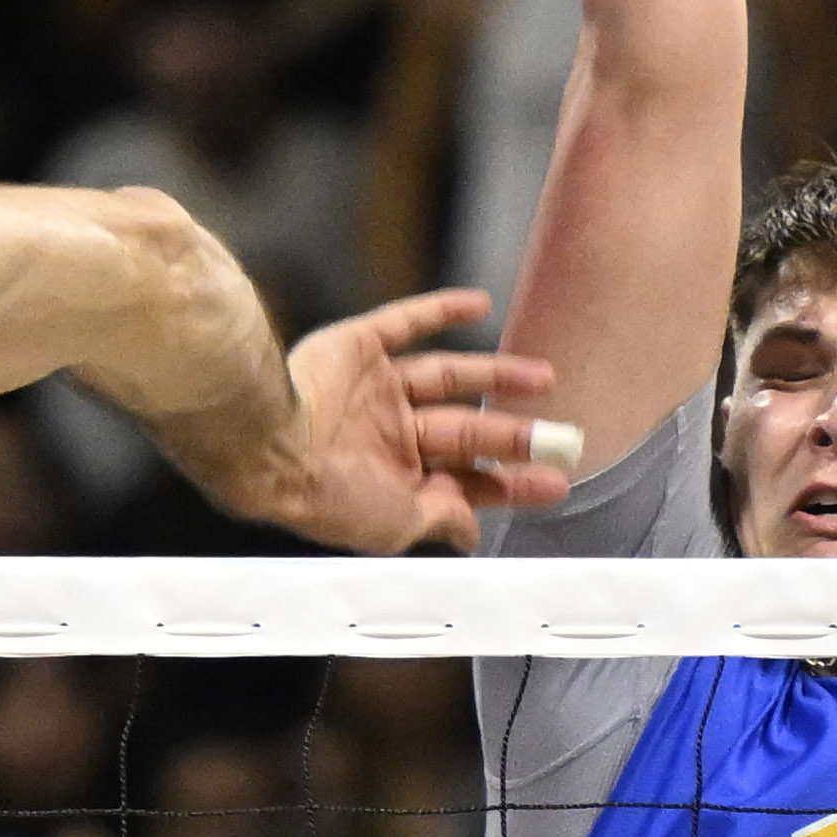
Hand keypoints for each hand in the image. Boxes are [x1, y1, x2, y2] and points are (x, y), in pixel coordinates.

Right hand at [236, 289, 576, 555]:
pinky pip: (405, 323)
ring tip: (544, 377)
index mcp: (391, 479)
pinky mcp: (355, 348)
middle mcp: (384, 433)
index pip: (465, 480)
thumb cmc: (324, 494)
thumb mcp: (395, 525)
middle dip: (514, 436)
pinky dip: (442, 310)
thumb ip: (438, 520)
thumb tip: (470, 532)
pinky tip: (480, 304)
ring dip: (495, 375)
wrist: (273, 447)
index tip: (555, 482)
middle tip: (563, 436)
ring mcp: (371, 389)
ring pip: (447, 377)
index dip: (511, 482)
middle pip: (465, 431)